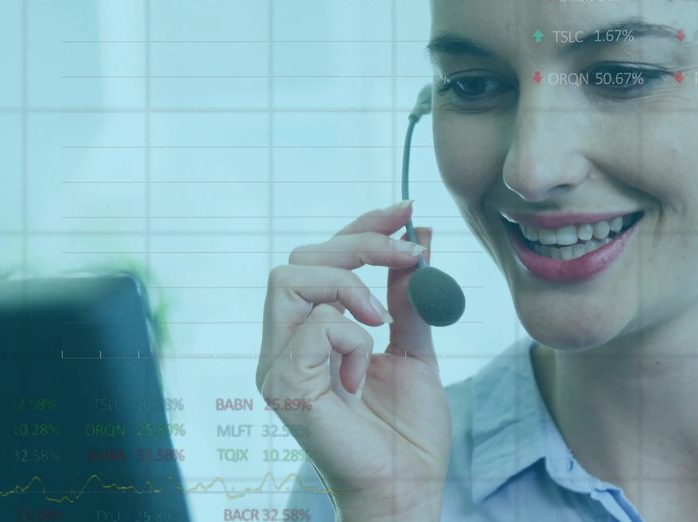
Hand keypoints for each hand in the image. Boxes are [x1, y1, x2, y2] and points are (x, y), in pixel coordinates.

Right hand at [257, 200, 450, 520]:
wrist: (406, 487)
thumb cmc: (406, 431)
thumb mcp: (415, 349)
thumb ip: (408, 298)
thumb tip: (421, 241)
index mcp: (311, 333)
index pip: (322, 258)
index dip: (362, 227)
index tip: (407, 211)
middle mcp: (284, 344)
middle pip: (299, 258)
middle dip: (360, 245)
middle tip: (407, 258)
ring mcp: (276, 365)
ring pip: (290, 279)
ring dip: (349, 287)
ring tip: (379, 322)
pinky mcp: (282, 386)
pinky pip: (312, 327)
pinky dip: (350, 337)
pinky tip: (364, 371)